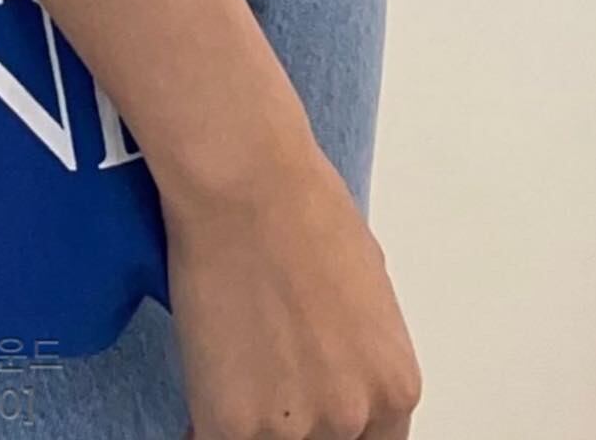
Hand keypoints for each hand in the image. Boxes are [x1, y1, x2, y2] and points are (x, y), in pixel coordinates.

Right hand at [170, 139, 421, 438]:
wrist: (243, 181)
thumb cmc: (300, 205)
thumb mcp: (363, 288)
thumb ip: (356, 349)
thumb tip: (335, 362)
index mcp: (392, 386)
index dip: (332, 427)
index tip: (307, 417)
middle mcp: (351, 415)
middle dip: (291, 418)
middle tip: (265, 383)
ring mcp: (292, 424)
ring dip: (248, 419)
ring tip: (229, 375)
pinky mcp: (231, 421)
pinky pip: (213, 438)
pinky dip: (204, 419)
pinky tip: (202, 389)